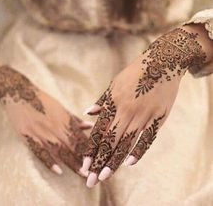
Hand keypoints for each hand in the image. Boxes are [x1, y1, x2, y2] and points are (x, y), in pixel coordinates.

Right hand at [0, 63, 91, 174]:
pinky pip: (39, 151)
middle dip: (85, 159)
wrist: (20, 93)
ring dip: (72, 162)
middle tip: (95, 172)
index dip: (91, 150)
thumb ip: (75, 119)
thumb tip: (90, 126)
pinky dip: (49, 161)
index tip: (99, 160)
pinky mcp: (28, 136)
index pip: (80, 137)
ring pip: (60, 150)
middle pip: (73, 146)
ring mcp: (42, 132)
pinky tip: (58, 170)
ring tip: (82, 174)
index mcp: (65, 120)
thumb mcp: (61, 108)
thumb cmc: (43, 100)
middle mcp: (56, 127)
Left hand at [80, 24, 212, 186]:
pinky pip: (148, 138)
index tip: (84, 166)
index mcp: (113, 103)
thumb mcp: (114, 83)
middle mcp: (126, 112)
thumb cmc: (134, 73)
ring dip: (115, 162)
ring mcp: (143, 115)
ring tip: (105, 176)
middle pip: (110, 141)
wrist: (161, 63)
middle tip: (91, 181)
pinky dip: (139, 151)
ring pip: (126, 143)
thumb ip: (102, 100)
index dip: (91, 150)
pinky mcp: (158, 117)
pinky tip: (129, 163)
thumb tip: (87, 113)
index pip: (99, 132)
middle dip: (99, 162)